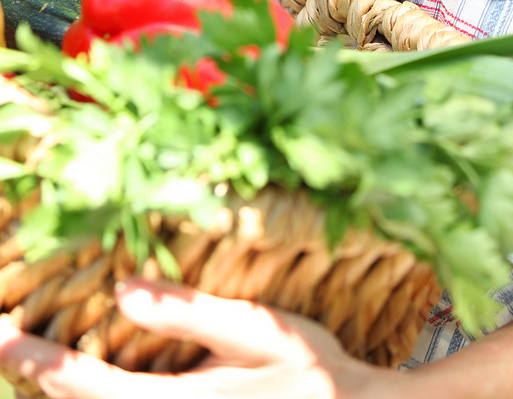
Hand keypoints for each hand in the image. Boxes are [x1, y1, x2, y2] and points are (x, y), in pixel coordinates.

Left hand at [0, 278, 410, 398]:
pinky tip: (89, 382)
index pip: (84, 384)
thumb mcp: (262, 331)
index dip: (34, 359)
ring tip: (36, 359)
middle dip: (37, 376)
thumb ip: (190, 314)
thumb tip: (123, 291)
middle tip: (4, 339)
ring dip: (63, 392)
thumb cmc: (314, 374)